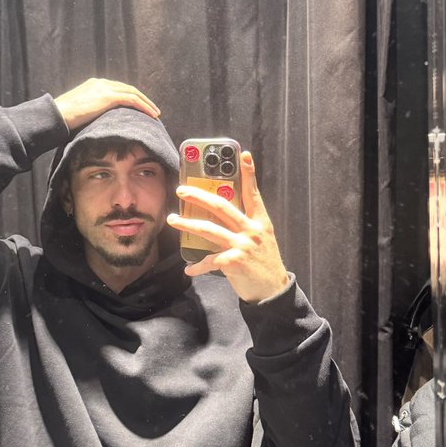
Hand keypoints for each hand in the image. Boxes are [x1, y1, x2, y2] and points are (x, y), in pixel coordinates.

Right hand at [54, 78, 160, 131]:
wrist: (57, 115)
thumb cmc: (63, 118)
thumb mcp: (80, 111)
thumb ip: (91, 111)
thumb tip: (98, 122)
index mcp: (95, 85)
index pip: (118, 89)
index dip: (131, 98)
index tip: (139, 108)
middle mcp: (101, 83)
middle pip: (128, 89)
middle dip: (142, 99)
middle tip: (152, 110)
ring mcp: (105, 88)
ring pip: (133, 93)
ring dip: (146, 103)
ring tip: (155, 114)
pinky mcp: (108, 97)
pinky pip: (132, 100)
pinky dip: (143, 106)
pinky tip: (151, 115)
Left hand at [166, 151, 289, 303]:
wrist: (272, 291)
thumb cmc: (263, 263)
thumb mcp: (261, 239)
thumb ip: (245, 225)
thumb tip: (220, 214)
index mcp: (260, 222)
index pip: (253, 193)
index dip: (249, 173)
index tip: (243, 155)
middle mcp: (251, 230)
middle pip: (221, 206)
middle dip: (199, 196)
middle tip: (182, 190)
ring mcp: (242, 245)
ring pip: (209, 229)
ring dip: (187, 224)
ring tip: (172, 220)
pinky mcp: (234, 262)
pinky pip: (209, 260)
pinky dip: (197, 266)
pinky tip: (189, 269)